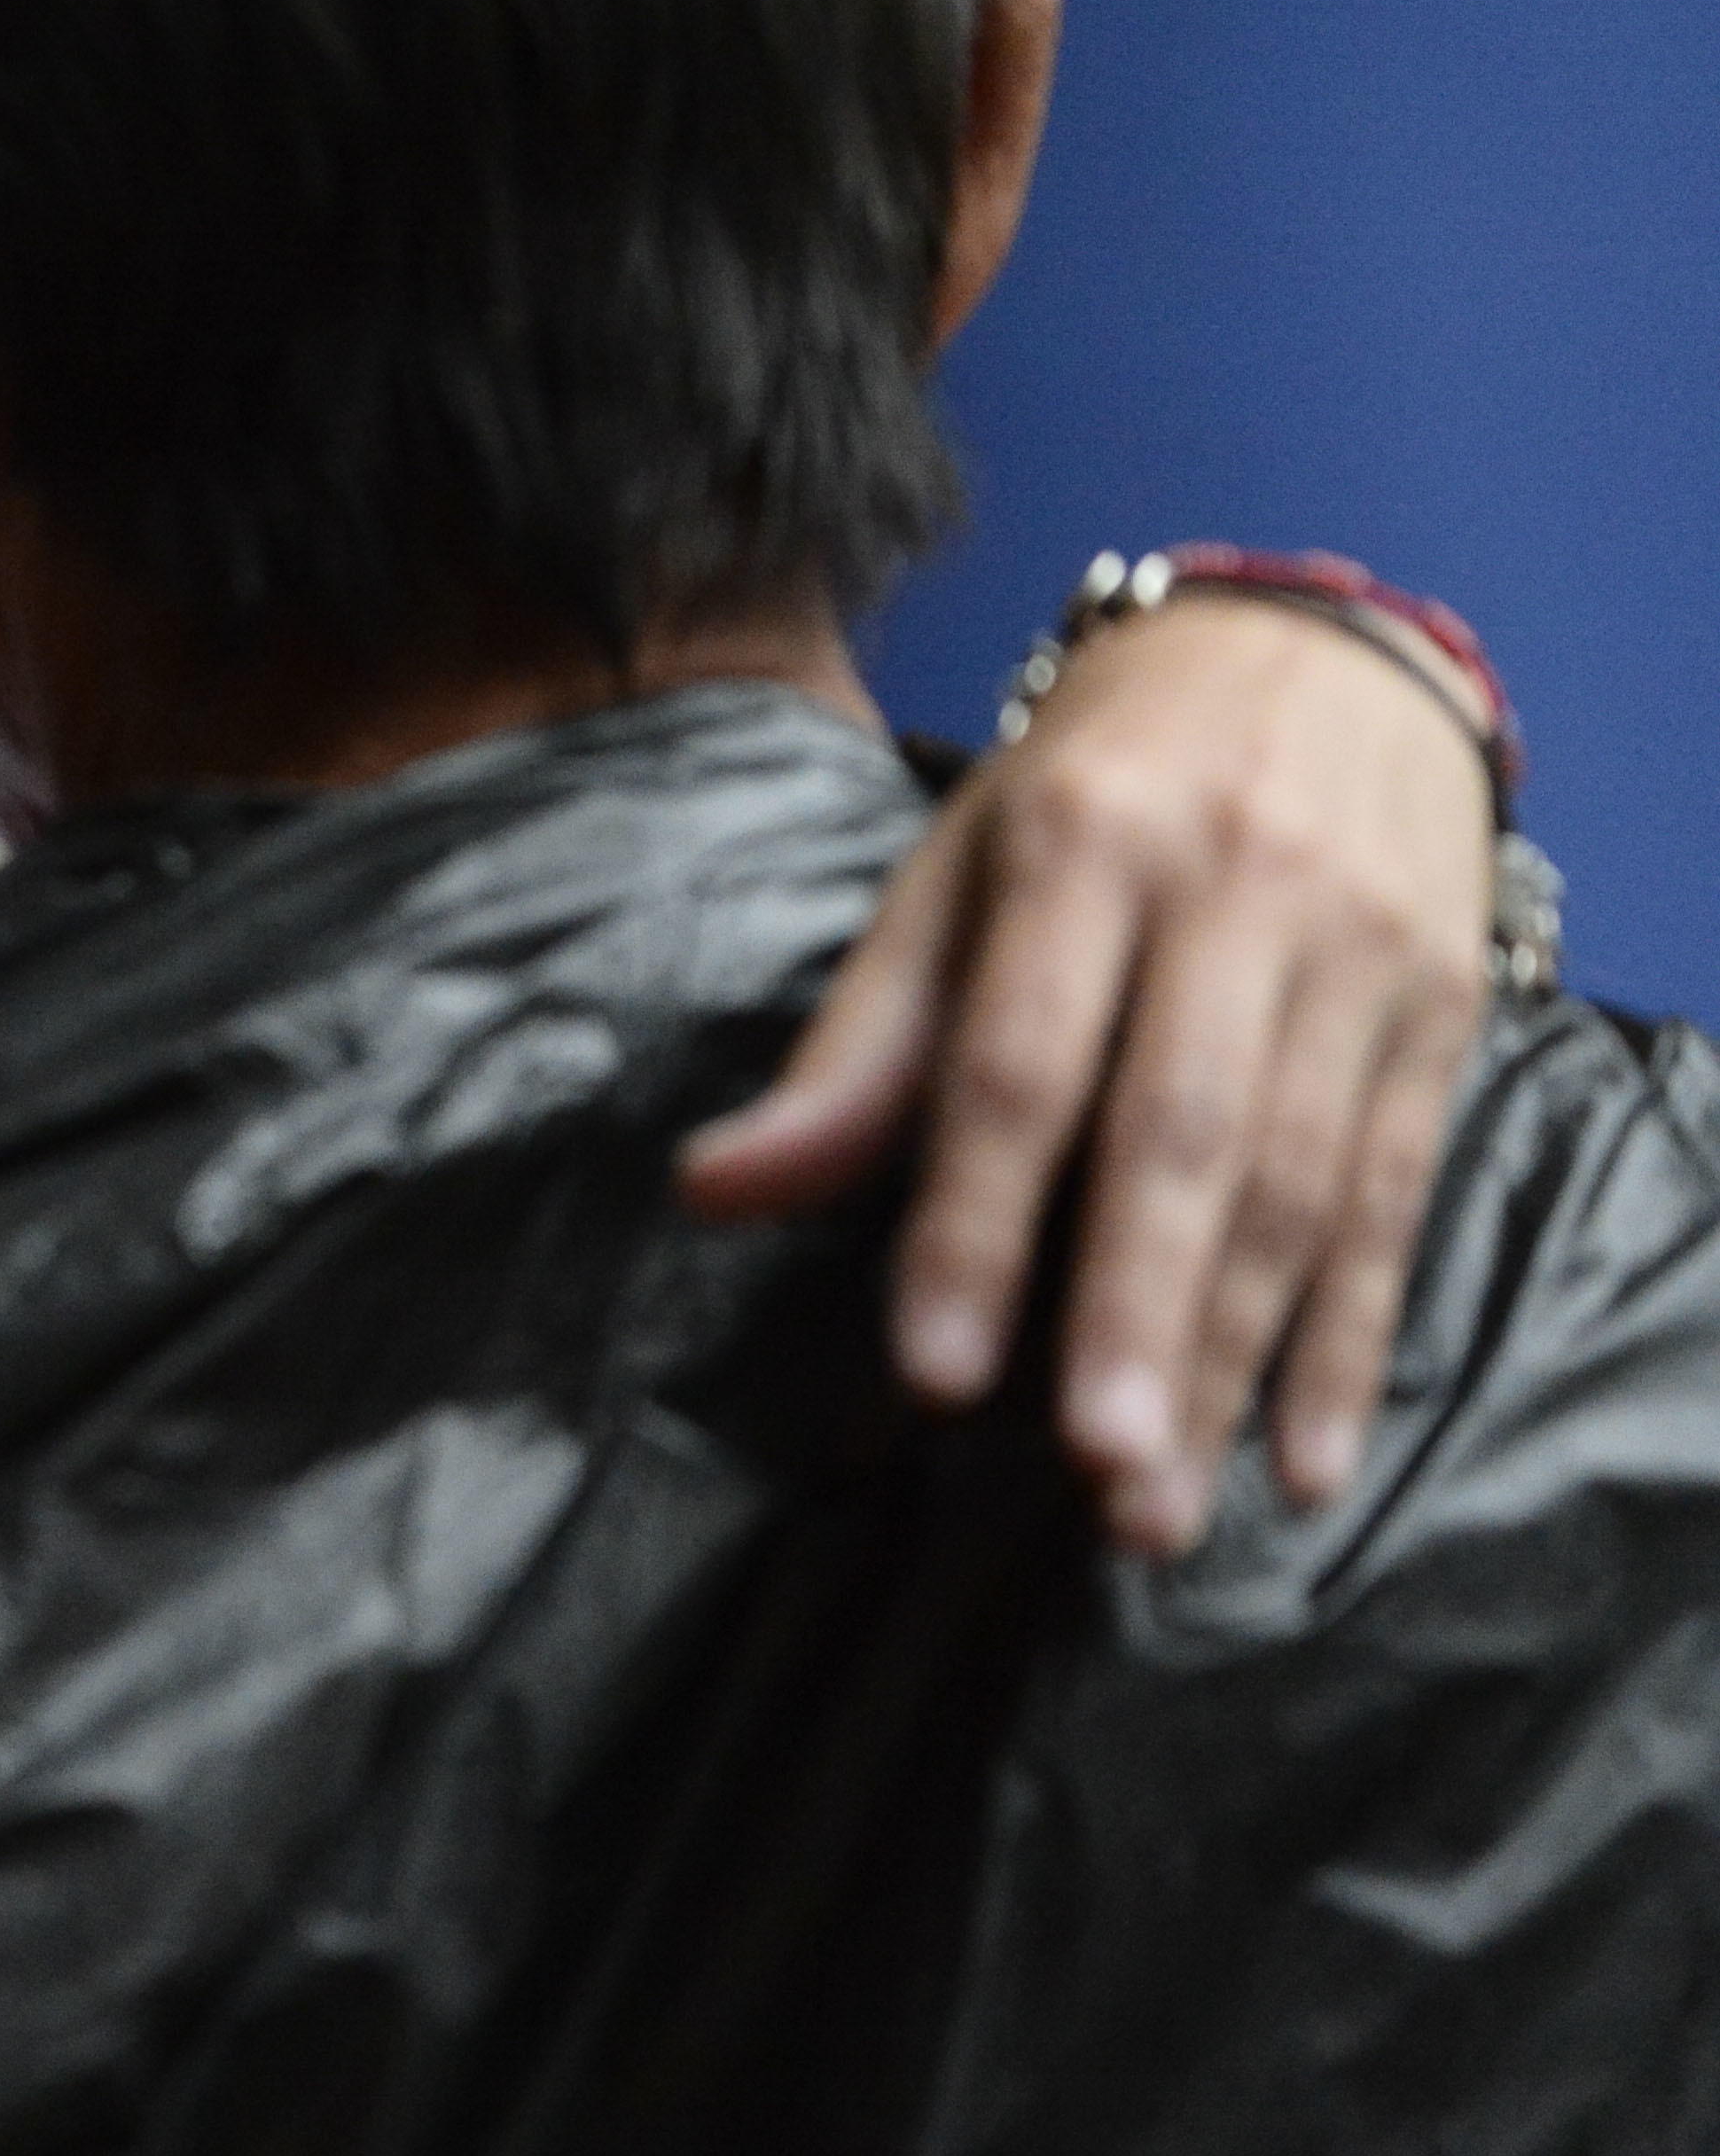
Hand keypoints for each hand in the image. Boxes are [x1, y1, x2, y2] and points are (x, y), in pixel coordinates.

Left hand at [680, 597, 1495, 1555]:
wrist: (1319, 652)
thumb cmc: (1092, 793)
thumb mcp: (954, 878)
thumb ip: (857, 1049)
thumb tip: (713, 1190)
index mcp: (1081, 847)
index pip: (1016, 1062)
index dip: (972, 1220)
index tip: (932, 1367)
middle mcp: (1235, 894)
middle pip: (1180, 1135)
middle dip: (1132, 1313)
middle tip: (1093, 1473)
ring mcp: (1359, 954)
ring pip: (1300, 1187)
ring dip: (1231, 1361)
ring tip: (1160, 1503)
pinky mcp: (1443, 1013)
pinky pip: (1397, 1198)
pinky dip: (1354, 1342)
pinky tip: (1306, 1460)